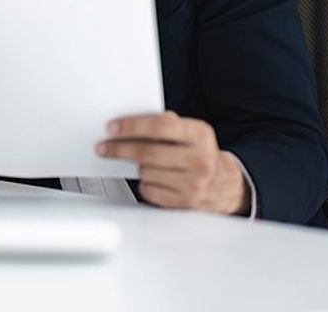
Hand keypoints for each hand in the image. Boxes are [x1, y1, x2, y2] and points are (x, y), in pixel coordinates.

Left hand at [95, 111, 250, 215]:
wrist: (225, 184)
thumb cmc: (199, 153)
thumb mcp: (191, 133)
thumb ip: (166, 125)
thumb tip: (127, 124)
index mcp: (200, 134)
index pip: (161, 126)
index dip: (133, 126)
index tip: (111, 127)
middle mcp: (200, 159)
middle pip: (148, 152)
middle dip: (120, 149)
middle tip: (102, 147)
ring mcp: (194, 183)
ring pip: (146, 172)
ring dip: (136, 167)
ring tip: (140, 163)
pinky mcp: (185, 203)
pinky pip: (150, 191)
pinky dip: (145, 184)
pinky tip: (153, 178)